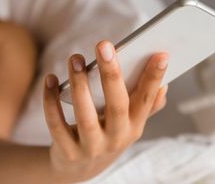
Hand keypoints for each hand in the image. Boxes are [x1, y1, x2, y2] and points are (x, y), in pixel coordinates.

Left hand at [43, 41, 167, 182]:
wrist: (81, 168)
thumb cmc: (108, 134)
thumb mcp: (129, 124)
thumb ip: (146, 106)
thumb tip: (164, 85)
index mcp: (135, 126)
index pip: (147, 100)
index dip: (154, 78)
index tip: (160, 54)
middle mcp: (117, 138)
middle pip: (117, 106)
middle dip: (111, 74)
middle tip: (104, 46)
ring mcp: (92, 147)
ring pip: (85, 115)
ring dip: (79, 84)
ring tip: (76, 59)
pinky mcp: (67, 151)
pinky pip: (56, 124)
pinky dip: (51, 100)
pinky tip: (51, 79)